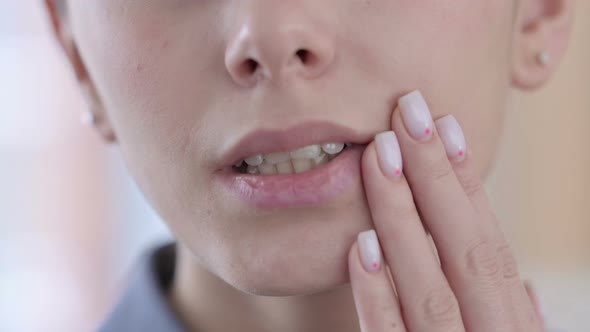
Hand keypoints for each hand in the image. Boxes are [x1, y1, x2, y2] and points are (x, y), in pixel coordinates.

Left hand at [348, 91, 543, 330]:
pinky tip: (360, 246)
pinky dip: (377, 294)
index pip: (490, 245)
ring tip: (378, 156)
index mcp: (513, 327)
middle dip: (435, 177)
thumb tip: (527, 288)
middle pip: (466, 252)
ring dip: (402, 218)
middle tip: (407, 112)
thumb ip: (515, 320)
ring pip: (428, 289)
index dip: (467, 183)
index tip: (446, 125)